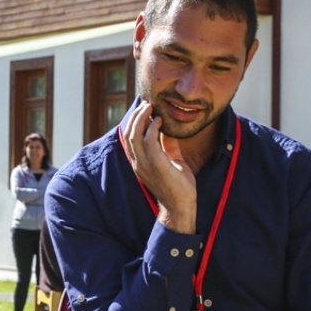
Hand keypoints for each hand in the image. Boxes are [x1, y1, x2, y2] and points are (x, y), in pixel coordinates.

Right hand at [123, 101, 196, 233]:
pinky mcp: (156, 165)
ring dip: (142, 118)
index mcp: (140, 162)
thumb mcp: (173, 161)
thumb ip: (168, 146)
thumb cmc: (178, 186)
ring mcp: (145, 165)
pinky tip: (159, 121)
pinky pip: (148, 142)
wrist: (181, 206)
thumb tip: (168, 130)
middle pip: (129, 134)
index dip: (134, 122)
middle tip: (146, 104)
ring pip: (135, 135)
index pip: (130, 138)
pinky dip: (152, 129)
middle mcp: (138, 163)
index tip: (145, 110)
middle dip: (136, 116)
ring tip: (150, 107)